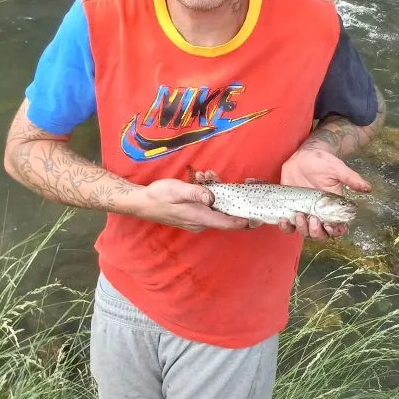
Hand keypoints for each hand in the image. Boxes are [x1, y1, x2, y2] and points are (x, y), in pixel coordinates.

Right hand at [127, 178, 247, 232]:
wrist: (141, 203)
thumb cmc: (158, 195)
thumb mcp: (177, 190)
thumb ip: (195, 193)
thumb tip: (212, 197)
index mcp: (199, 217)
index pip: (227, 223)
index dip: (243, 221)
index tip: (257, 218)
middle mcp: (200, 222)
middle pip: (223, 214)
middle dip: (227, 197)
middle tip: (218, 178)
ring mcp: (196, 221)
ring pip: (215, 208)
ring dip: (215, 192)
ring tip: (204, 175)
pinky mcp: (192, 216)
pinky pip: (206, 207)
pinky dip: (207, 195)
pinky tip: (200, 181)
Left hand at [278, 148, 370, 239]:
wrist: (305, 156)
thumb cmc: (323, 162)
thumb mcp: (338, 169)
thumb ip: (352, 179)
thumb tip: (368, 188)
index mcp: (333, 208)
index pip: (337, 228)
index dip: (334, 231)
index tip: (329, 224)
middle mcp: (319, 214)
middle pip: (320, 235)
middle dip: (316, 232)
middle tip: (312, 219)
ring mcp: (304, 213)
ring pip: (304, 232)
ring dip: (302, 229)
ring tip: (299, 215)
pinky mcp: (290, 209)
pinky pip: (288, 225)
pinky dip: (286, 227)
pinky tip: (284, 220)